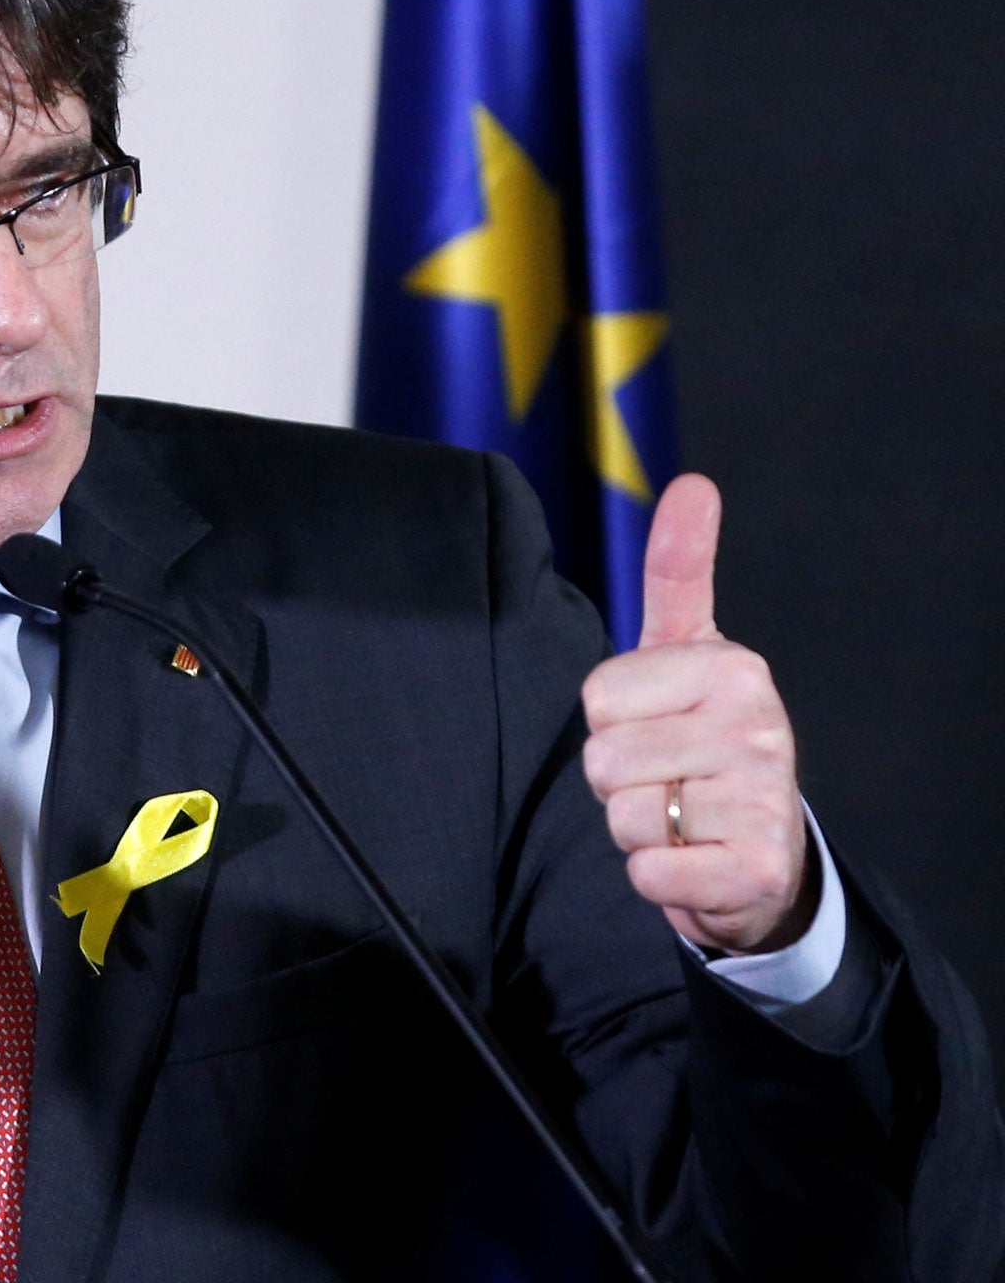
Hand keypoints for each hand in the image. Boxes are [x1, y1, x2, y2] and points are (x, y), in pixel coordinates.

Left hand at [580, 474, 812, 953]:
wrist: (760, 852)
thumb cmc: (704, 739)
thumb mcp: (689, 650)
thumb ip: (678, 570)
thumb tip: (692, 483)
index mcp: (734, 668)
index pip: (598, 698)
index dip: (610, 721)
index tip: (655, 726)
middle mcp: (760, 727)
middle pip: (603, 760)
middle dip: (618, 781)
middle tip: (666, 780)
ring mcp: (763, 800)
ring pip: (622, 818)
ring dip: (637, 829)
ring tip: (682, 819)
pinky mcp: (756, 870)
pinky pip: (649, 874)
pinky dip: (657, 878)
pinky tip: (695, 861)